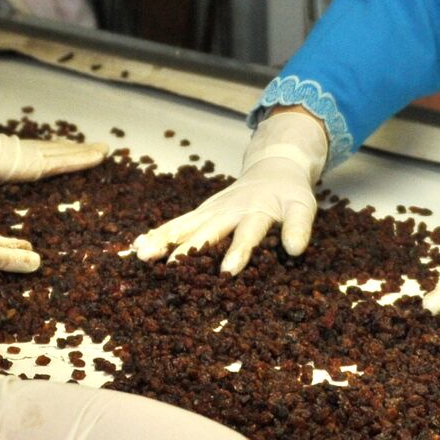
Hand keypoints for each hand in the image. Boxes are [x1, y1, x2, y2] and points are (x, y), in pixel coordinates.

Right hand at [0, 107, 107, 182]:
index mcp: (5, 153)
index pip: (35, 152)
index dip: (53, 150)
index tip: (66, 149)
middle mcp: (21, 150)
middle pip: (55, 149)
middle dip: (75, 148)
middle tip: (96, 148)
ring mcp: (29, 155)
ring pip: (65, 154)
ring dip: (86, 152)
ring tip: (104, 150)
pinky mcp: (35, 164)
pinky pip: (65, 162)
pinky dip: (83, 159)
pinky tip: (100, 157)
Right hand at [133, 110, 327, 274]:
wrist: (272, 169)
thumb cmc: (289, 194)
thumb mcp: (302, 207)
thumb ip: (299, 227)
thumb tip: (296, 249)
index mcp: (256, 212)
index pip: (247, 234)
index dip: (239, 251)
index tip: (228, 271)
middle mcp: (228, 211)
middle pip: (206, 232)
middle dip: (187, 249)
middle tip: (169, 267)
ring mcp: (211, 211)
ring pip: (184, 226)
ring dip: (163, 240)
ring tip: (142, 255)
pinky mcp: (200, 213)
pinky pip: (177, 224)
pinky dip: (158, 234)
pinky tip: (137, 246)